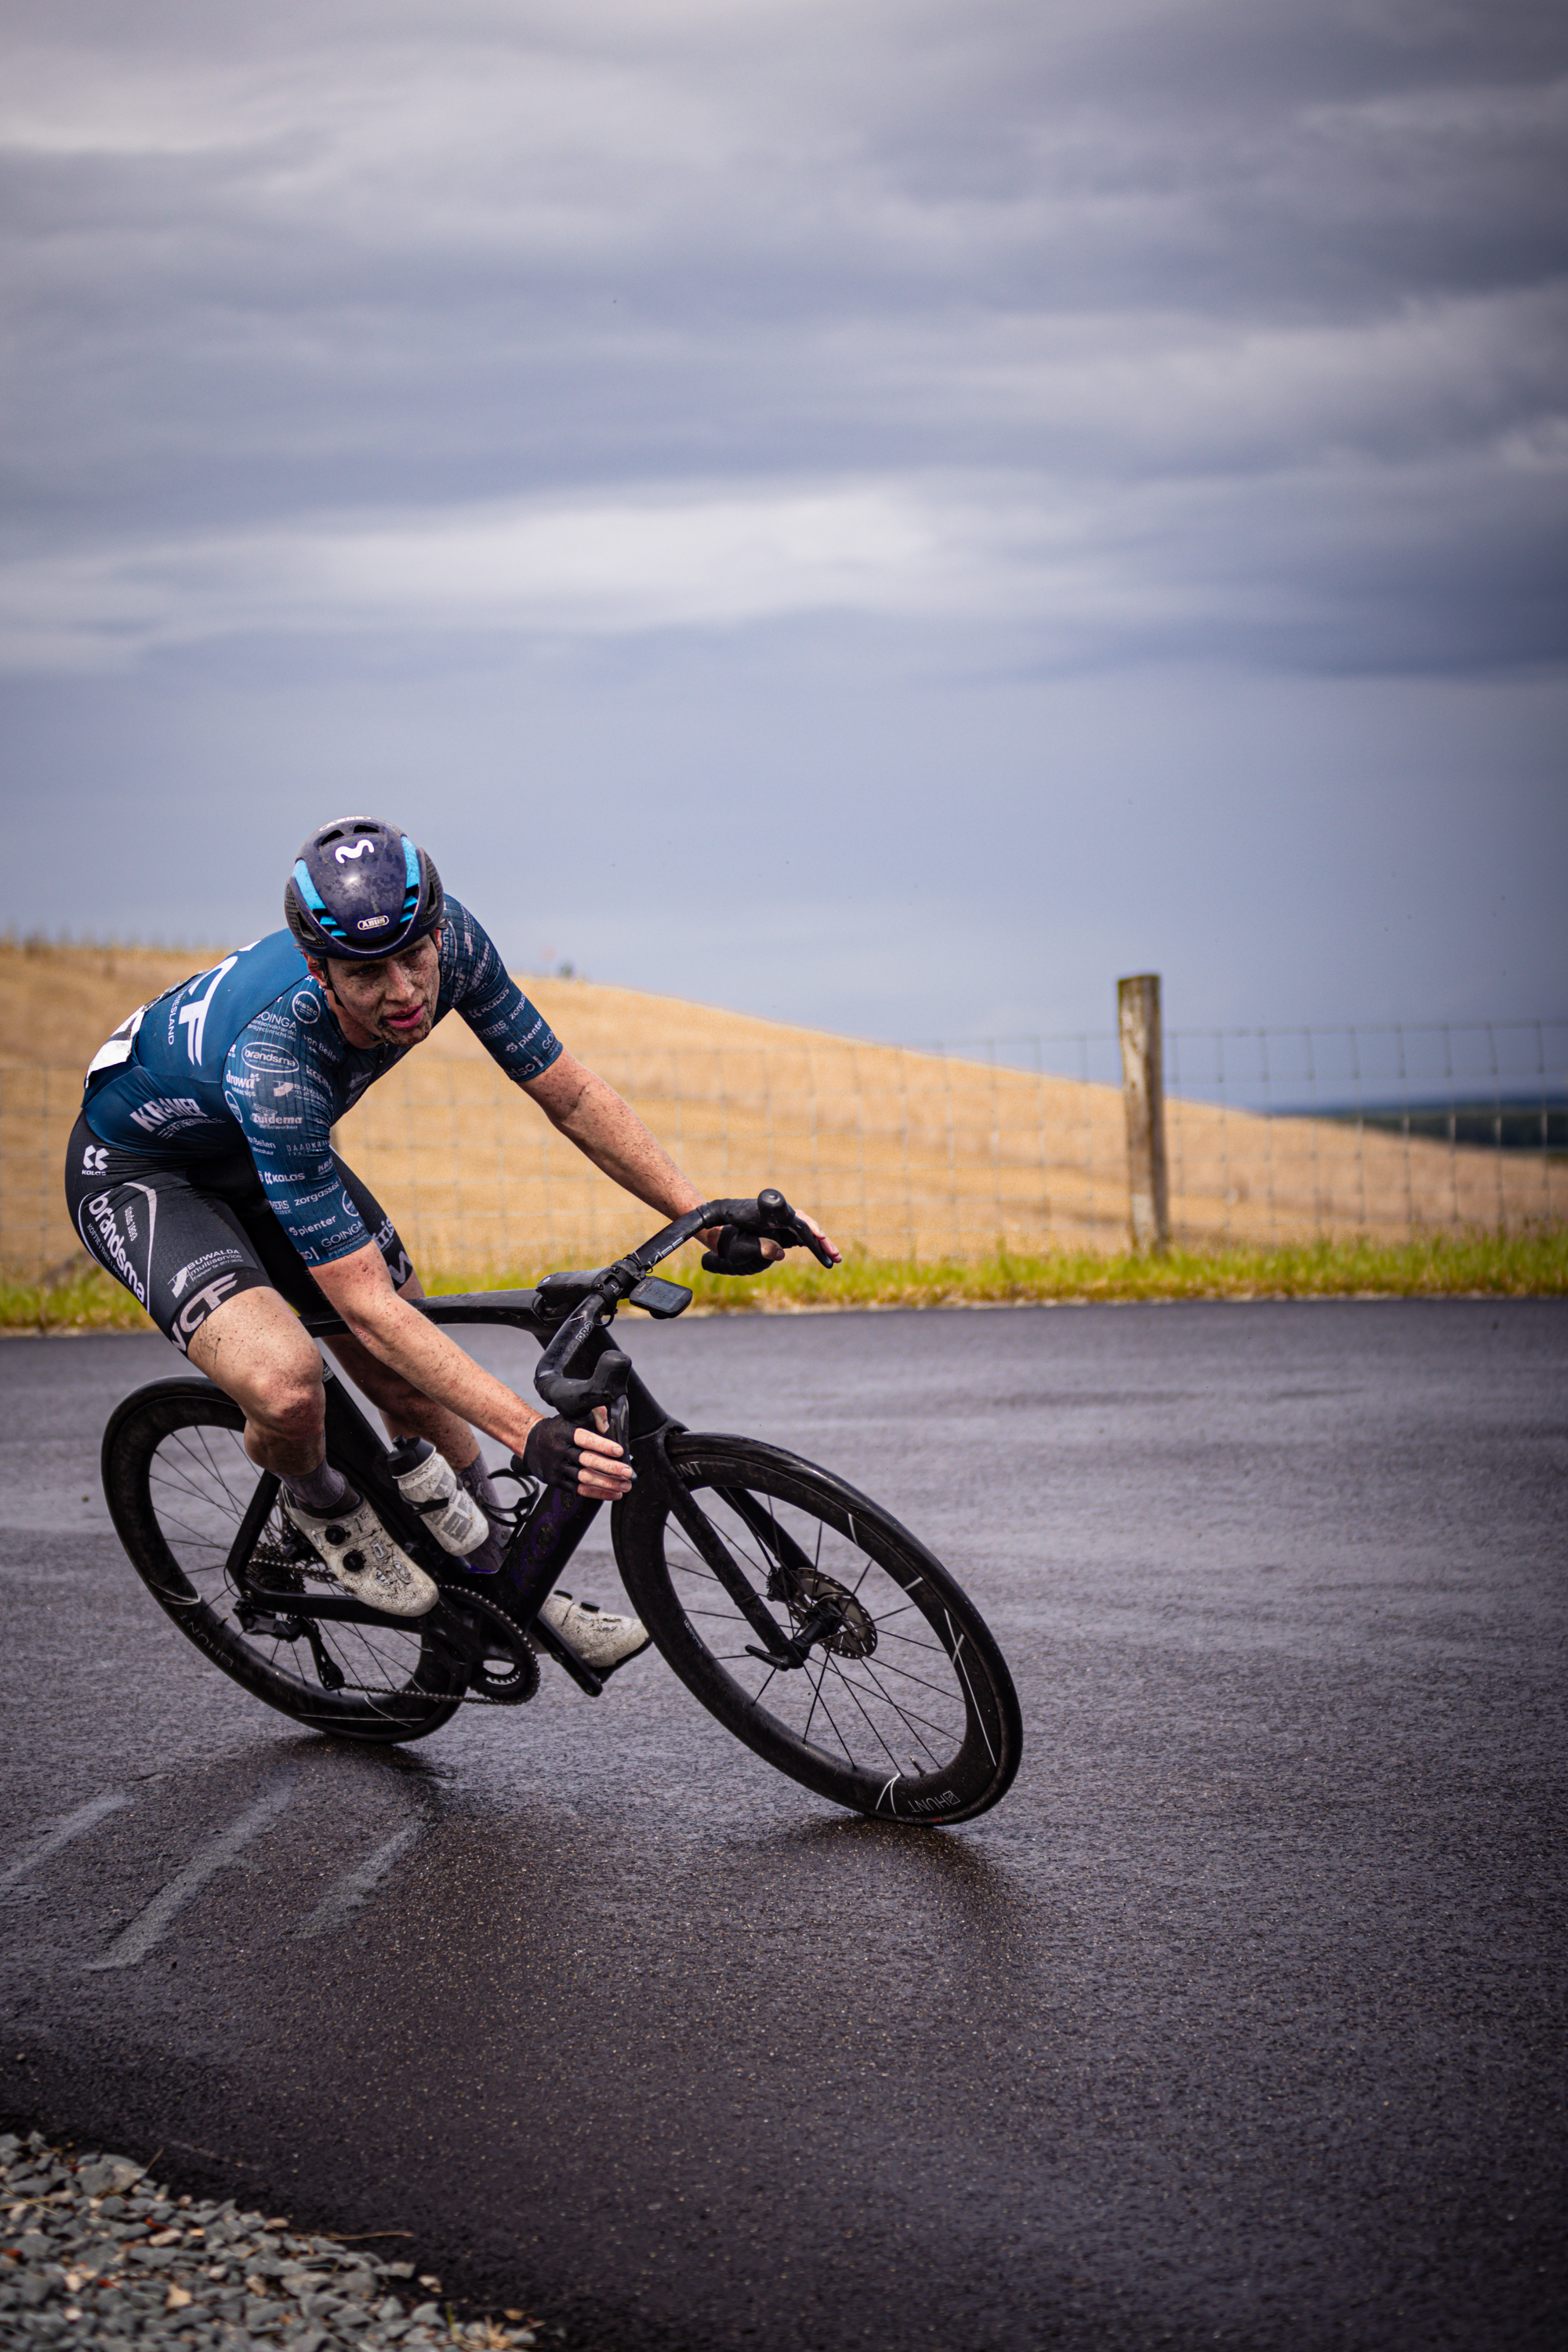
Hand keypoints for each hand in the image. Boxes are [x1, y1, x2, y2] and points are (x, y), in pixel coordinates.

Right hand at [521, 1408, 633, 1499]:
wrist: (529, 1442)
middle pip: (587, 1461)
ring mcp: (557, 1468)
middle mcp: (560, 1451)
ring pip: (585, 1478)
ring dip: (607, 1483)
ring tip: (625, 1485)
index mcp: (565, 1433)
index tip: (619, 1451)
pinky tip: (613, 1493)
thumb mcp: (570, 1416)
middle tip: (627, 1472)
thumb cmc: (556, 1429)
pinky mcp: (556, 1481)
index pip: (585, 1439)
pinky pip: (579, 1490)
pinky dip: (598, 1493)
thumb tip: (608, 1426)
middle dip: (610, 1468)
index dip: (603, 1445)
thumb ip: (592, 1416)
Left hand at [693, 1209, 842, 1268]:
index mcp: (769, 1216)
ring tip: (835, 1259)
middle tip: (833, 1254)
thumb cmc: (731, 1240)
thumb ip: (759, 1247)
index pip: (792, 1219)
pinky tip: (826, 1258)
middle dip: (821, 1239)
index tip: (818, 1234)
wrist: (726, 1235)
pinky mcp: (786, 1233)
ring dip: (822, 1244)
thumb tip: (780, 1254)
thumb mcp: (741, 1246)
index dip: (807, 1227)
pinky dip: (815, 1247)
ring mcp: (784, 1225)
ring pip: (808, 1232)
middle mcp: (780, 1217)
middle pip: (806, 1225)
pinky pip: (804, 1238)